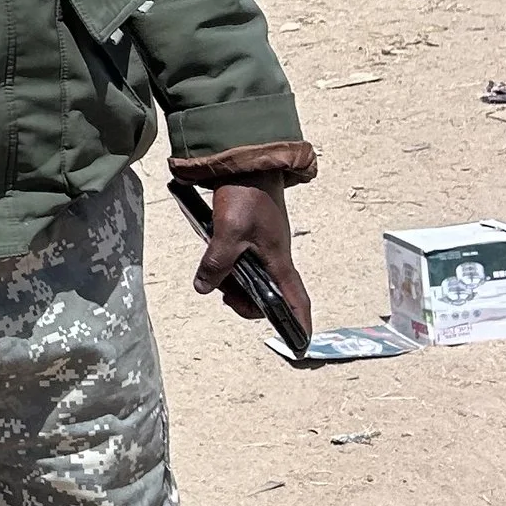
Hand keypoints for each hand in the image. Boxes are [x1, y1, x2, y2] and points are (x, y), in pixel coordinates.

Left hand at [192, 180, 312, 338]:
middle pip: (268, 293)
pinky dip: (229, 266)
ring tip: (214, 276)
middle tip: (224, 295)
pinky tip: (214, 258)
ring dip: (234, 282)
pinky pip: (242, 260)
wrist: (246, 161)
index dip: (299, 322)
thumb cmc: (246, 196)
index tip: (300, 343)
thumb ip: (216, 263)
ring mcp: (263, 245)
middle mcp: (275, 256)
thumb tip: (205, 287)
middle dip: (247, 302)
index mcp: (279, 261)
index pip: (296, 300)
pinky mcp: (251, 235)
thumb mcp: (227, 233)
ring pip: (252, 277)